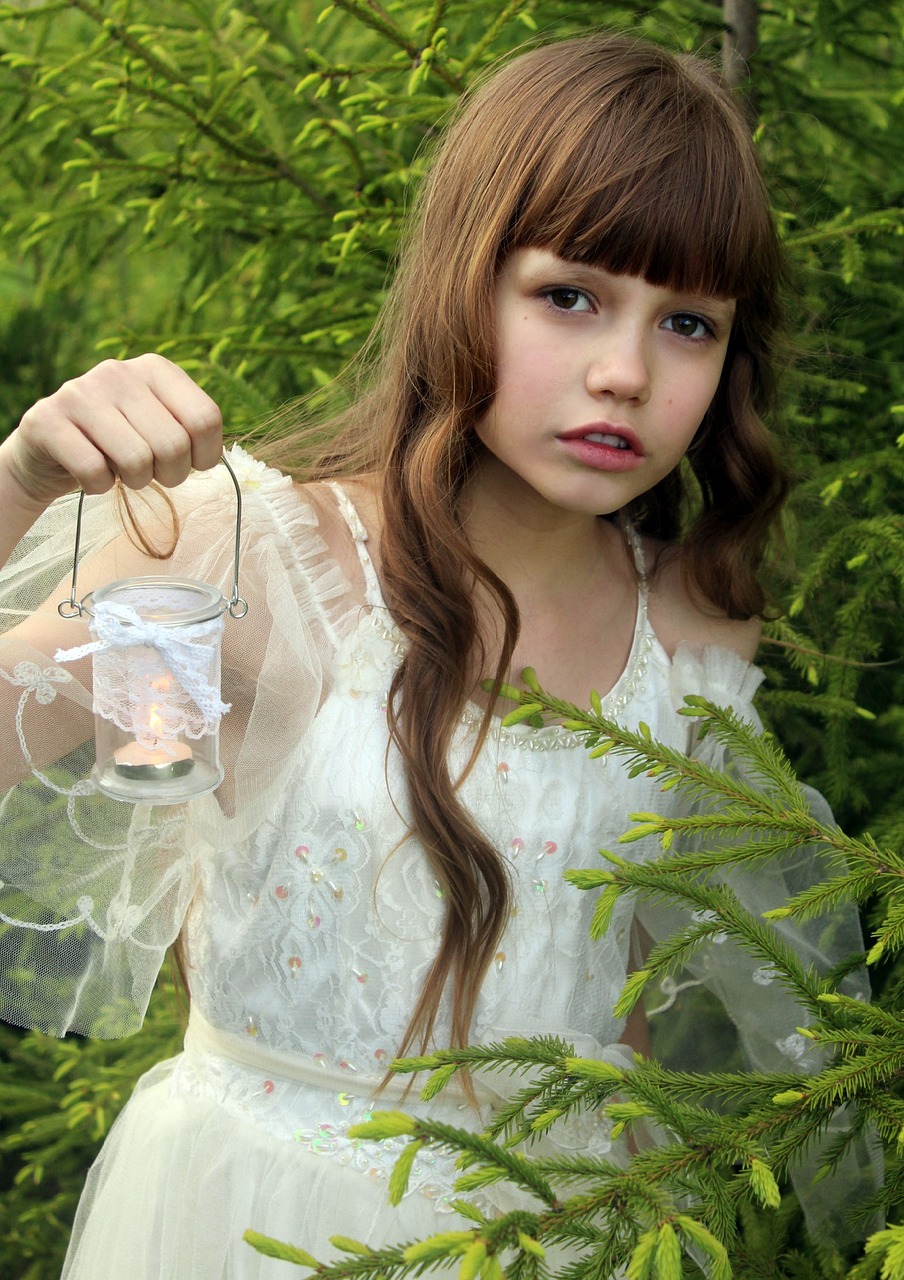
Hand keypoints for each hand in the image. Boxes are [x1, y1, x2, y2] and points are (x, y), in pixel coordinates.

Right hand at [1, 355, 223, 511]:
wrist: (48, 453)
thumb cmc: (119, 445)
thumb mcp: (161, 428)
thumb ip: (191, 432)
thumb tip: (216, 455)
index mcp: (155, 369)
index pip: (205, 418)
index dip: (204, 456)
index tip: (190, 465)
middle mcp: (117, 372)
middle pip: (174, 445)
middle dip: (169, 475)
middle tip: (151, 473)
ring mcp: (79, 392)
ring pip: (136, 460)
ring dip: (134, 481)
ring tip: (119, 471)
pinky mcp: (45, 419)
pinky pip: (94, 472)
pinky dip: (98, 487)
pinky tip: (90, 474)